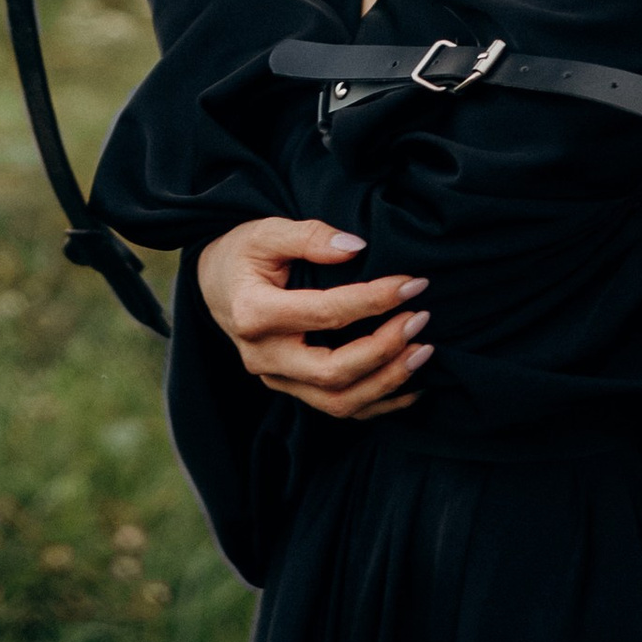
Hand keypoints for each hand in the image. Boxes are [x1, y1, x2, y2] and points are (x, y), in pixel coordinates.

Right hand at [194, 219, 432, 420]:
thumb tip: (356, 247)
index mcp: (254, 314)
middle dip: (384, 350)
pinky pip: (339, 409)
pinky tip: (411, 385)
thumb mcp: (266, 231)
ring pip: (338, 401)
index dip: (373, 300)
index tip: (412, 283)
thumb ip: (309, 236)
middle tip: (420, 319)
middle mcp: (263, 357)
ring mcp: (276, 379)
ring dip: (387, 381)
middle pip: (333, 371)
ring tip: (424, 351)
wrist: (217, 285)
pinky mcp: (290, 389)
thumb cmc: (243, 254)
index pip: (325, 313)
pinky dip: (379, 404)